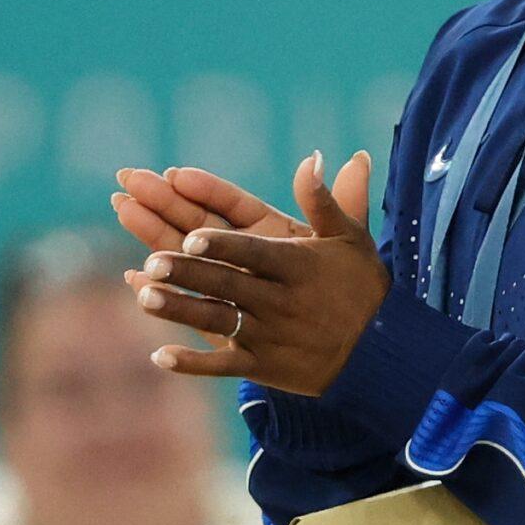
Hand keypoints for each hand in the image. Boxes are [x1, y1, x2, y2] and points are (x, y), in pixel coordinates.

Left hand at [129, 151, 389, 391]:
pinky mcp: (264, 367)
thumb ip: (324, 199)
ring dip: (180, 310)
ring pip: (218, 321)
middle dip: (190, 273)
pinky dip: (193, 363)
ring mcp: (270, 337)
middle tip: (153, 261)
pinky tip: (159, 356)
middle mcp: (281, 302)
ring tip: (142, 296)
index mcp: (298, 267)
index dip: (223, 246)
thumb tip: (311, 158)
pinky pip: (223, 366)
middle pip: (227, 284)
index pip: (254, 252)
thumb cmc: (361, 286)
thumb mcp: (350, 238)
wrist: (381, 353)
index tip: (191, 237)